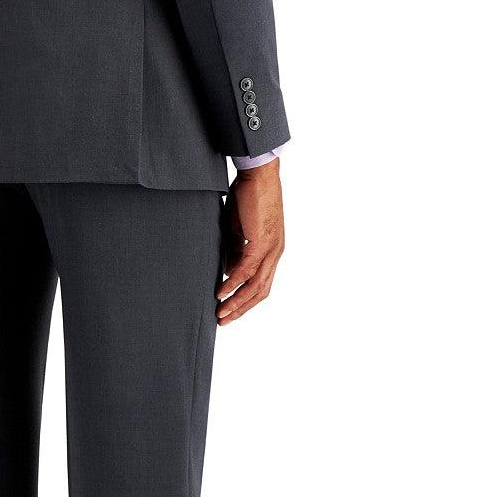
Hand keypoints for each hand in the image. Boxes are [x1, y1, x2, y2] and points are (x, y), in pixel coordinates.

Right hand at [217, 157, 284, 324]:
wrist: (258, 175)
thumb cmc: (248, 198)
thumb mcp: (238, 230)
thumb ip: (236, 251)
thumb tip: (229, 272)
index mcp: (271, 251)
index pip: (261, 284)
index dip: (245, 300)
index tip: (228, 311)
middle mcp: (275, 253)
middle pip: (260, 291)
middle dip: (240, 309)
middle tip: (222, 320)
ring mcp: (270, 248)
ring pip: (255, 285)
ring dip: (236, 301)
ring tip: (220, 313)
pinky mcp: (261, 241)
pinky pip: (246, 269)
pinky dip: (233, 282)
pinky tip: (221, 291)